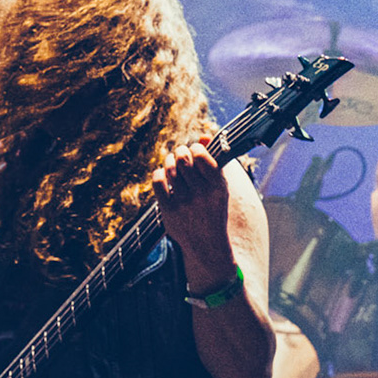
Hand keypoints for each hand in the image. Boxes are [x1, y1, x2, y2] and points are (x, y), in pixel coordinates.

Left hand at [154, 136, 232, 275]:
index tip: (194, 150)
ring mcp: (184, 202)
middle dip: (180, 152)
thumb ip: (213, 160)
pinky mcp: (169, 210)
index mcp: (218, 186)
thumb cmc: (213, 209)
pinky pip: (158, 182)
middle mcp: (202, 193)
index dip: (195, 147)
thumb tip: (204, 135)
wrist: (206, 243)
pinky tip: (163, 175)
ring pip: (170, 169)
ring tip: (172, 163)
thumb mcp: (220, 187)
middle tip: (180, 154)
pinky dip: (158, 173)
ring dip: (169, 161)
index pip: (202, 156)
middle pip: (184, 160)